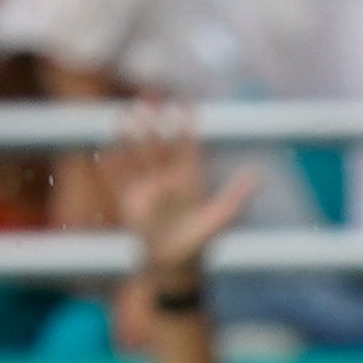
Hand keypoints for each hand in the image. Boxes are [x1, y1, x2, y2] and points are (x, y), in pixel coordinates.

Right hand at [111, 97, 262, 290]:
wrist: (174, 266)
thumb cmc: (200, 243)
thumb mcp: (220, 218)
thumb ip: (237, 195)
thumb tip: (259, 173)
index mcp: (189, 178)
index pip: (187, 145)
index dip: (186, 123)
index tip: (183, 101)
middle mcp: (167, 178)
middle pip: (159, 143)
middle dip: (153, 121)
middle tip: (148, 96)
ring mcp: (147, 187)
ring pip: (138, 156)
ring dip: (130, 137)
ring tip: (124, 116)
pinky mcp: (130, 201)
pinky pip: (119, 181)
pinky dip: (112, 168)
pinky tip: (103, 152)